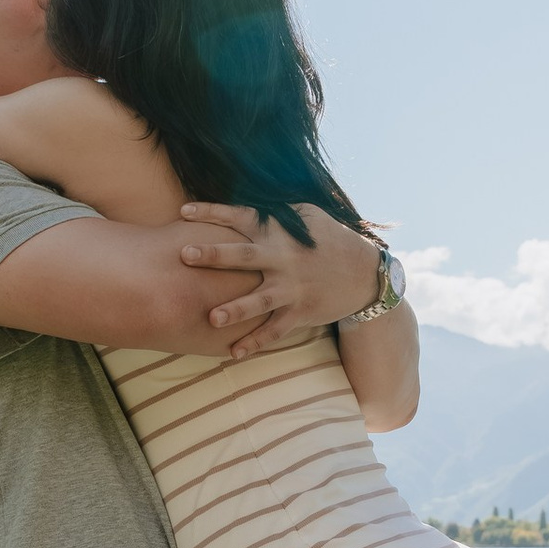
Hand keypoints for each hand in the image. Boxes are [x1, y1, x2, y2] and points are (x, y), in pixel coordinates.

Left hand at [178, 203, 380, 359]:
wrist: (364, 273)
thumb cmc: (327, 239)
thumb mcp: (304, 215)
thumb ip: (271, 211)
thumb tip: (239, 194)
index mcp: (279, 231)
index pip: (241, 216)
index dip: (212, 212)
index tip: (183, 211)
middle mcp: (283, 258)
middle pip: (244, 256)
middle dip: (214, 255)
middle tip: (185, 255)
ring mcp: (292, 288)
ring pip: (259, 300)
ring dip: (235, 309)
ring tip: (211, 318)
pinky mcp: (301, 312)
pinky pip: (275, 330)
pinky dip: (255, 342)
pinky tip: (234, 352)